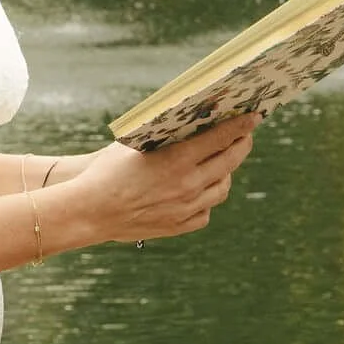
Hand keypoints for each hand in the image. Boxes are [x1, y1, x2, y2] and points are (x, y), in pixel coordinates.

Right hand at [70, 117, 256, 244]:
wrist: (89, 210)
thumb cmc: (107, 171)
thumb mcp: (136, 144)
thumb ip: (166, 137)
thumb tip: (190, 124)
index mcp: (177, 160)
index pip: (221, 138)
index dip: (241, 126)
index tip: (254, 117)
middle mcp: (187, 185)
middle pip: (228, 163)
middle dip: (241, 146)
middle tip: (245, 137)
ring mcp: (186, 208)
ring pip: (221, 189)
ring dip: (227, 173)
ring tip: (225, 164)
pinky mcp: (179, 226)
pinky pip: (205, 211)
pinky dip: (207, 199)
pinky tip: (202, 190)